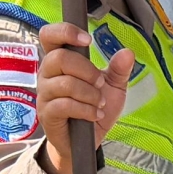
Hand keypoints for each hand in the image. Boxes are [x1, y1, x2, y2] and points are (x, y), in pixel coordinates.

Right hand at [35, 21, 136, 173]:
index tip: (88, 39)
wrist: (86, 142)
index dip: (65, 31)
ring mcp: (45, 94)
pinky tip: (95, 115)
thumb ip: (119, 70)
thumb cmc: (94, 109)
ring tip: (99, 103)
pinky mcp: (47, 114)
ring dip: (89, 93)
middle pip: (60, 58)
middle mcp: (47, 74)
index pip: (50, 35)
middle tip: (100, 83)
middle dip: (87, 70)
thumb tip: (127, 53)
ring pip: (65, 83)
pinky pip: (65, 105)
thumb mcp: (113, 87)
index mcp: (60, 61)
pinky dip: (87, 110)